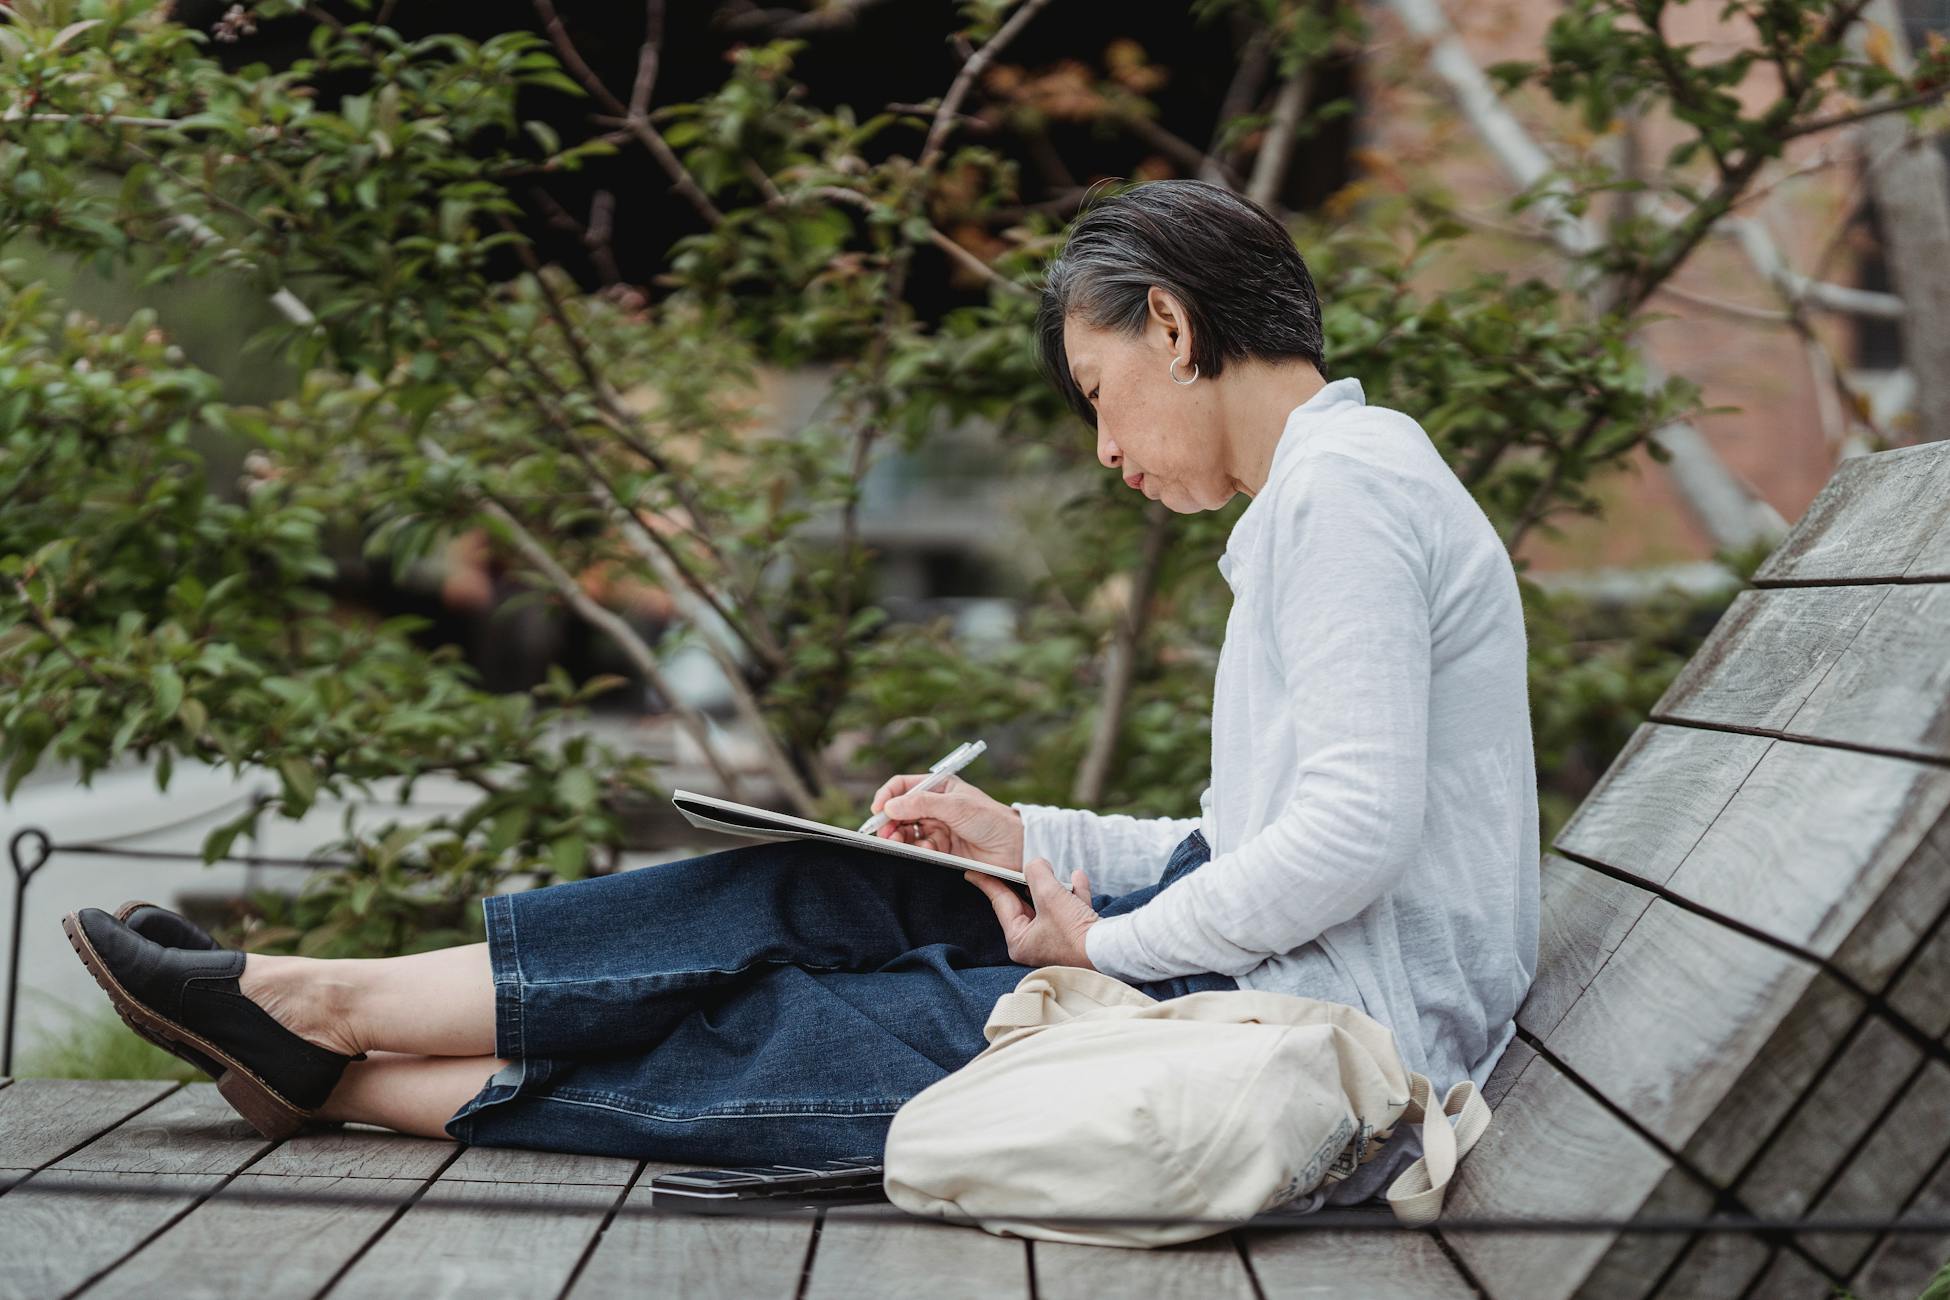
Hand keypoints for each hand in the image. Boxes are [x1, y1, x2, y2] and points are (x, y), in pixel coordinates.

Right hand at [869, 772, 1024, 870]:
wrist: (1013, 848)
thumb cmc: (990, 820)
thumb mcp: (956, 806)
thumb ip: (921, 804)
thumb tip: (889, 806)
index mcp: (939, 787)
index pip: (903, 786)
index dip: (887, 797)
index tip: (878, 811)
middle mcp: (935, 805)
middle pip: (900, 811)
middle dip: (890, 823)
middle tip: (886, 835)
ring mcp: (937, 827)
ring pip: (906, 832)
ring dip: (902, 838)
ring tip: (903, 844)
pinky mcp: (941, 848)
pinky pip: (919, 848)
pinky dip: (919, 850)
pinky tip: (930, 850)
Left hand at [964, 858, 1099, 968]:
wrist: (1111, 952)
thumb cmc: (1074, 932)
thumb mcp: (1050, 895)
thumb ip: (1037, 874)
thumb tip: (1035, 864)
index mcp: (1020, 940)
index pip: (1001, 904)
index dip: (988, 883)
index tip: (972, 871)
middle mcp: (1036, 943)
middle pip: (1026, 903)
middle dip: (1029, 881)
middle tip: (1016, 863)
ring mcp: (1057, 942)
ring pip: (1050, 906)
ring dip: (1055, 886)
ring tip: (1054, 870)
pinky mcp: (1077, 938)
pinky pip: (1071, 910)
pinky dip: (1074, 894)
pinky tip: (1078, 878)